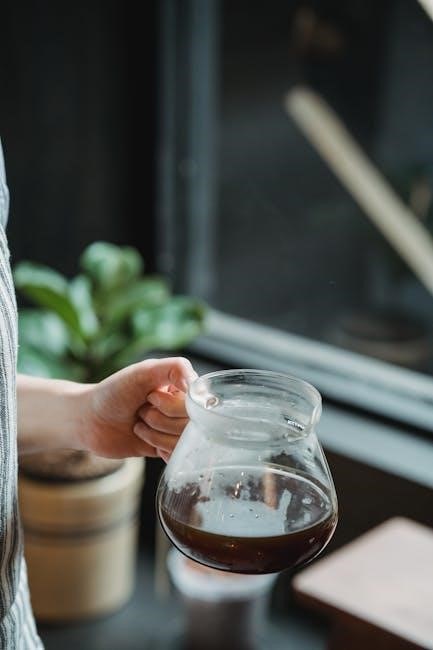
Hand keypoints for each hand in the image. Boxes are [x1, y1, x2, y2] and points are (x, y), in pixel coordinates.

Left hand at [77, 357, 196, 460]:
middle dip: (159, 419)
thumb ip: (176, 368)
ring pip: (183, 442)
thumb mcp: (144, 371)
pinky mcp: (166, 448)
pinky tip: (143, 437)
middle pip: (190, 425)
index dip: (172, 406)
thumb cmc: (114, 391)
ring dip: (155, 433)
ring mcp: (175, 429)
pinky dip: (158, 446)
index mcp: (182, 387)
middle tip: (141, 410)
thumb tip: (198, 387)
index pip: (197, 405)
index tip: (150, 397)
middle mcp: (183, 408)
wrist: (89, 420)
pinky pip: (177, 455)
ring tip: (139, 423)